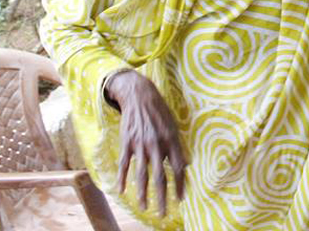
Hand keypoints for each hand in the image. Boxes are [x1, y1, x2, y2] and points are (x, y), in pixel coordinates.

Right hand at [107, 70, 186, 215]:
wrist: (140, 95)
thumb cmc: (160, 111)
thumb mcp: (174, 125)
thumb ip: (178, 145)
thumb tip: (186, 165)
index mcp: (171, 139)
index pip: (178, 167)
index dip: (180, 184)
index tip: (180, 199)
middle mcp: (157, 144)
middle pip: (160, 176)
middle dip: (162, 197)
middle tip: (163, 213)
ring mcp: (140, 145)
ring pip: (142, 174)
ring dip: (143, 193)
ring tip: (145, 208)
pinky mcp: (127, 143)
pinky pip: (125, 165)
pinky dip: (123, 179)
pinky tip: (122, 191)